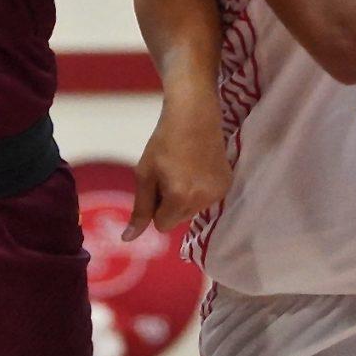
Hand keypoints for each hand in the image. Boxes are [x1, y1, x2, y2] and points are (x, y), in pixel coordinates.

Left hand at [123, 88, 229, 240]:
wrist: (194, 115)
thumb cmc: (163, 142)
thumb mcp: (145, 174)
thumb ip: (140, 210)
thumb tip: (128, 240)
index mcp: (179, 198)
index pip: (162, 225)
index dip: (156, 206)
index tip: (157, 184)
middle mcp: (202, 200)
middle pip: (178, 219)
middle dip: (171, 203)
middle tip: (170, 174)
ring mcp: (218, 192)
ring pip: (193, 210)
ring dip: (186, 197)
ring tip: (184, 169)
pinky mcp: (227, 184)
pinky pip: (207, 199)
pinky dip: (200, 190)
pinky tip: (198, 168)